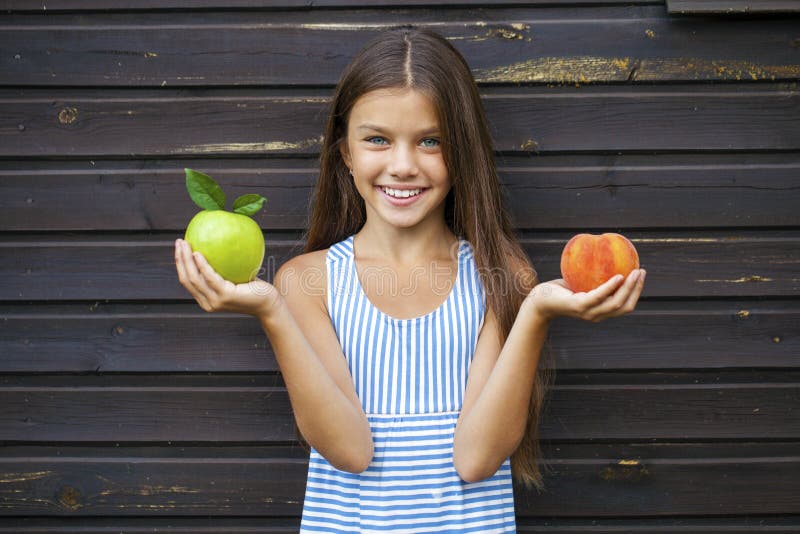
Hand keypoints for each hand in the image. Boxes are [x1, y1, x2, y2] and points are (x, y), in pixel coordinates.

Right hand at [174, 238, 281, 317]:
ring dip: (186, 259)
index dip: (180, 264)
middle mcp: (208, 303)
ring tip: (185, 243)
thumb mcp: (235, 278)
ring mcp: (215, 301)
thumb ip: (223, 269)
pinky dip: (202, 265)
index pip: (187, 281)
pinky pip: (210, 277)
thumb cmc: (254, 289)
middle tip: (178, 242)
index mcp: (206, 300)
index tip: (179, 248)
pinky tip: (198, 253)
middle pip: (186, 279)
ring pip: (194, 278)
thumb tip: (215, 243)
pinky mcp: (225, 296)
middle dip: (179, 259)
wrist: (268, 304)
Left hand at [527, 269, 645, 322]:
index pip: (625, 306)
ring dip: (629, 288)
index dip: (637, 292)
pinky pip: (598, 296)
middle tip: (642, 271)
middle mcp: (597, 315)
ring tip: (635, 272)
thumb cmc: (559, 290)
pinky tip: (618, 276)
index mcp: (600, 311)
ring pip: (615, 303)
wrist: (539, 300)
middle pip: (625, 306)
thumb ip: (593, 274)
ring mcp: (588, 313)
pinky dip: (610, 287)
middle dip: (637, 289)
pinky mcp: (578, 306)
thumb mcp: (579, 281)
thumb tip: (607, 254)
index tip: (641, 275)